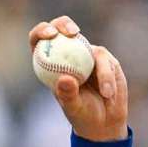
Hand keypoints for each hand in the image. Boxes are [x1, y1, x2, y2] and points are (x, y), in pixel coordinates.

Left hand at [29, 16, 128, 141]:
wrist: (103, 122)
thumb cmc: (82, 116)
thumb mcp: (73, 108)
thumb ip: (68, 94)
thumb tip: (65, 79)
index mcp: (49, 65)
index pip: (39, 41)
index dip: (41, 31)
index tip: (50, 34)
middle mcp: (67, 56)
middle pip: (61, 29)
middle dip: (64, 24)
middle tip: (72, 33)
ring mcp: (86, 55)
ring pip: (90, 48)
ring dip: (101, 71)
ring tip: (105, 94)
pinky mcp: (105, 59)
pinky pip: (107, 60)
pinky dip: (108, 77)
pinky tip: (108, 93)